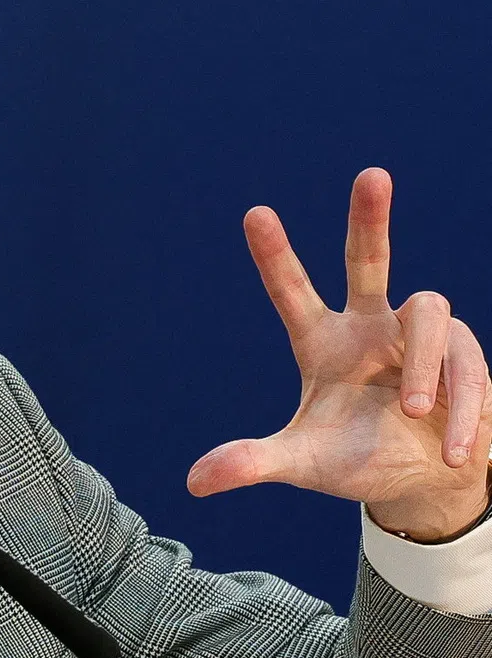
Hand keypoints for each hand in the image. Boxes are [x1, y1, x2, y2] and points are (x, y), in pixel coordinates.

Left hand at [186, 167, 491, 542]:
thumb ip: (252, 463)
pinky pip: (468, 364)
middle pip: (369, 262)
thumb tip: (193, 483)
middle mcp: (369, 328)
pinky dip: (462, 409)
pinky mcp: (466, 356)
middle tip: (371, 174)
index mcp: (323, 344)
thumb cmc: (354, 461)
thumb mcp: (300, 464)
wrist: (420, 483)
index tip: (254, 212)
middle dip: (370, 220)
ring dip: (424, 365)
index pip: (292, 293)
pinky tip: (453, 451)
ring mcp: (419, 337)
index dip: (274, 256)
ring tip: (413, 413)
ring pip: (431, 313)